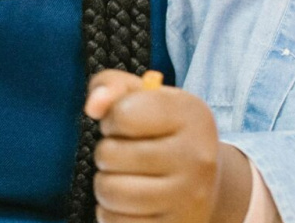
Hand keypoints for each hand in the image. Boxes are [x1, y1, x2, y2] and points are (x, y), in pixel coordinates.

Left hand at [85, 70, 250, 222]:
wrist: (201, 184)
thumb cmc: (160, 132)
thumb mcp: (142, 97)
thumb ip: (111, 86)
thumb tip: (93, 106)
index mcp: (191, 113)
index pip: (123, 114)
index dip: (112, 119)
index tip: (124, 123)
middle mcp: (197, 156)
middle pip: (110, 154)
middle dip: (106, 153)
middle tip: (124, 154)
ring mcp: (189, 197)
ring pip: (110, 191)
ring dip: (105, 184)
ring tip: (123, 177)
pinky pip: (115, 222)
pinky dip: (111, 213)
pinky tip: (129, 203)